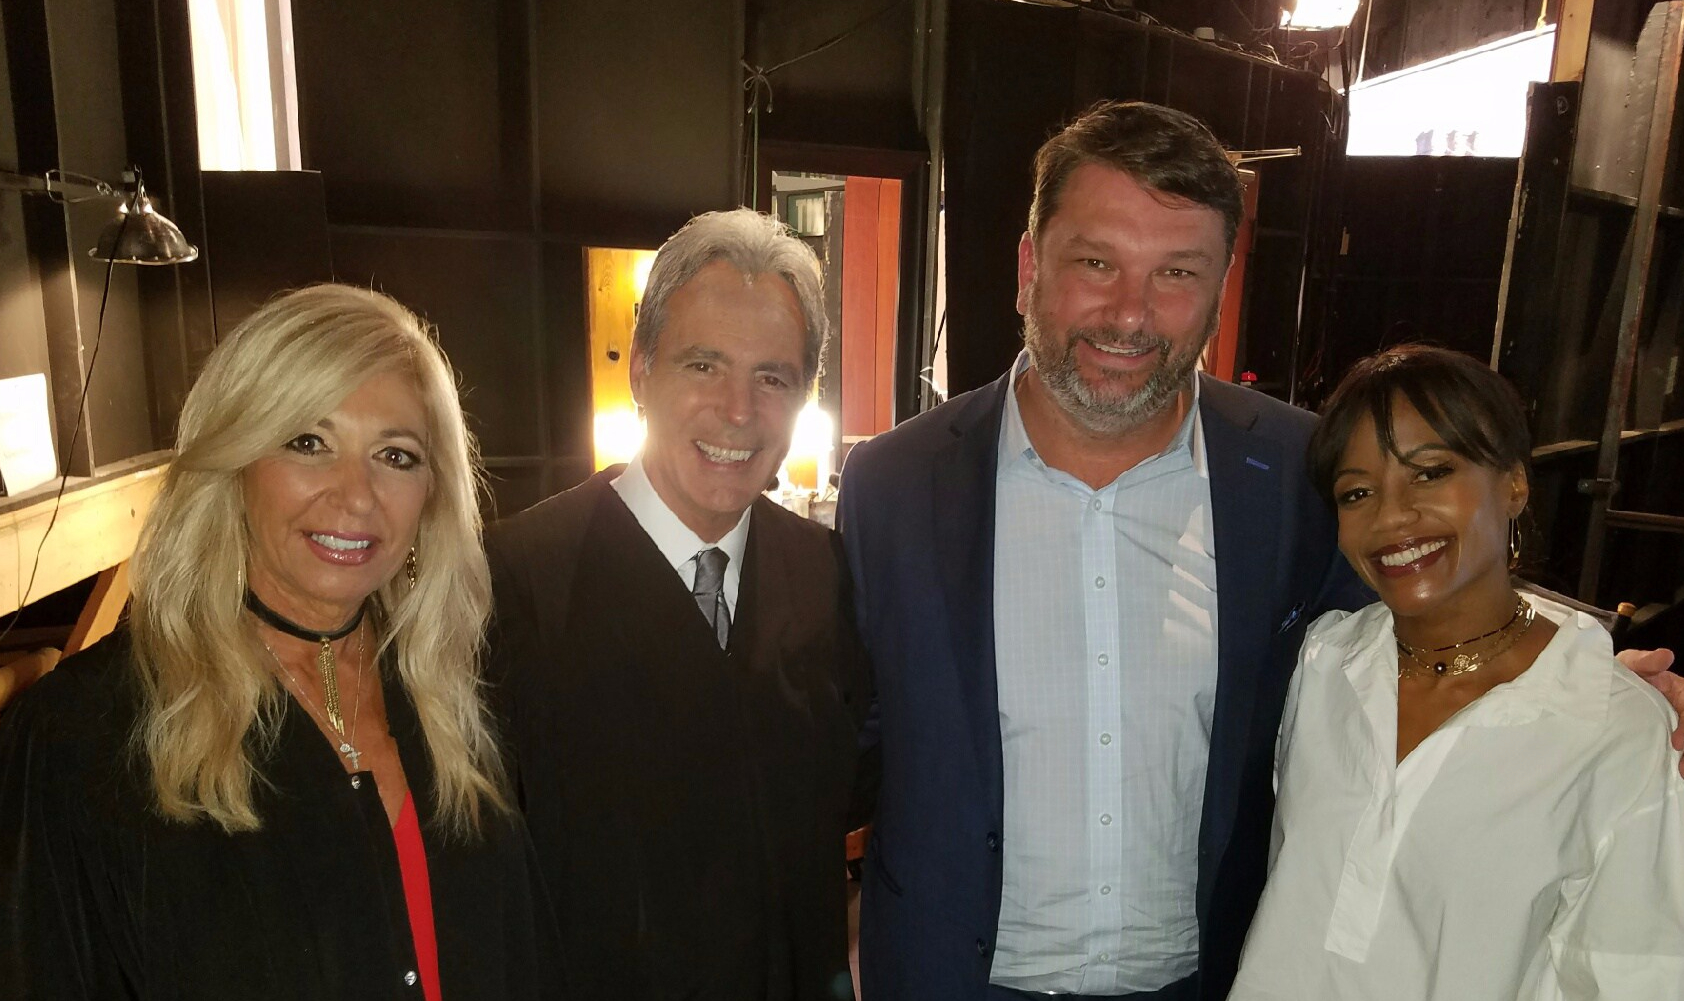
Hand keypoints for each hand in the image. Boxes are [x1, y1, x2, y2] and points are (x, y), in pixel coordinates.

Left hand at [1616, 648, 1682, 772]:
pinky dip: (1678, 760)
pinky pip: (1675, 748)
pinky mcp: (1657, 734)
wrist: (1600, 685)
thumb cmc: (1621, 673)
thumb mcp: (1631, 664)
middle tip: (1682, 768)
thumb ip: (1645, 661)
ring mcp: (1670, 721)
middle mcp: (1678, 707)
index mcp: (1677, 690)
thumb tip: (1666, 656)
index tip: (1676, 742)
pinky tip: (1673, 773)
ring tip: (1681, 773)